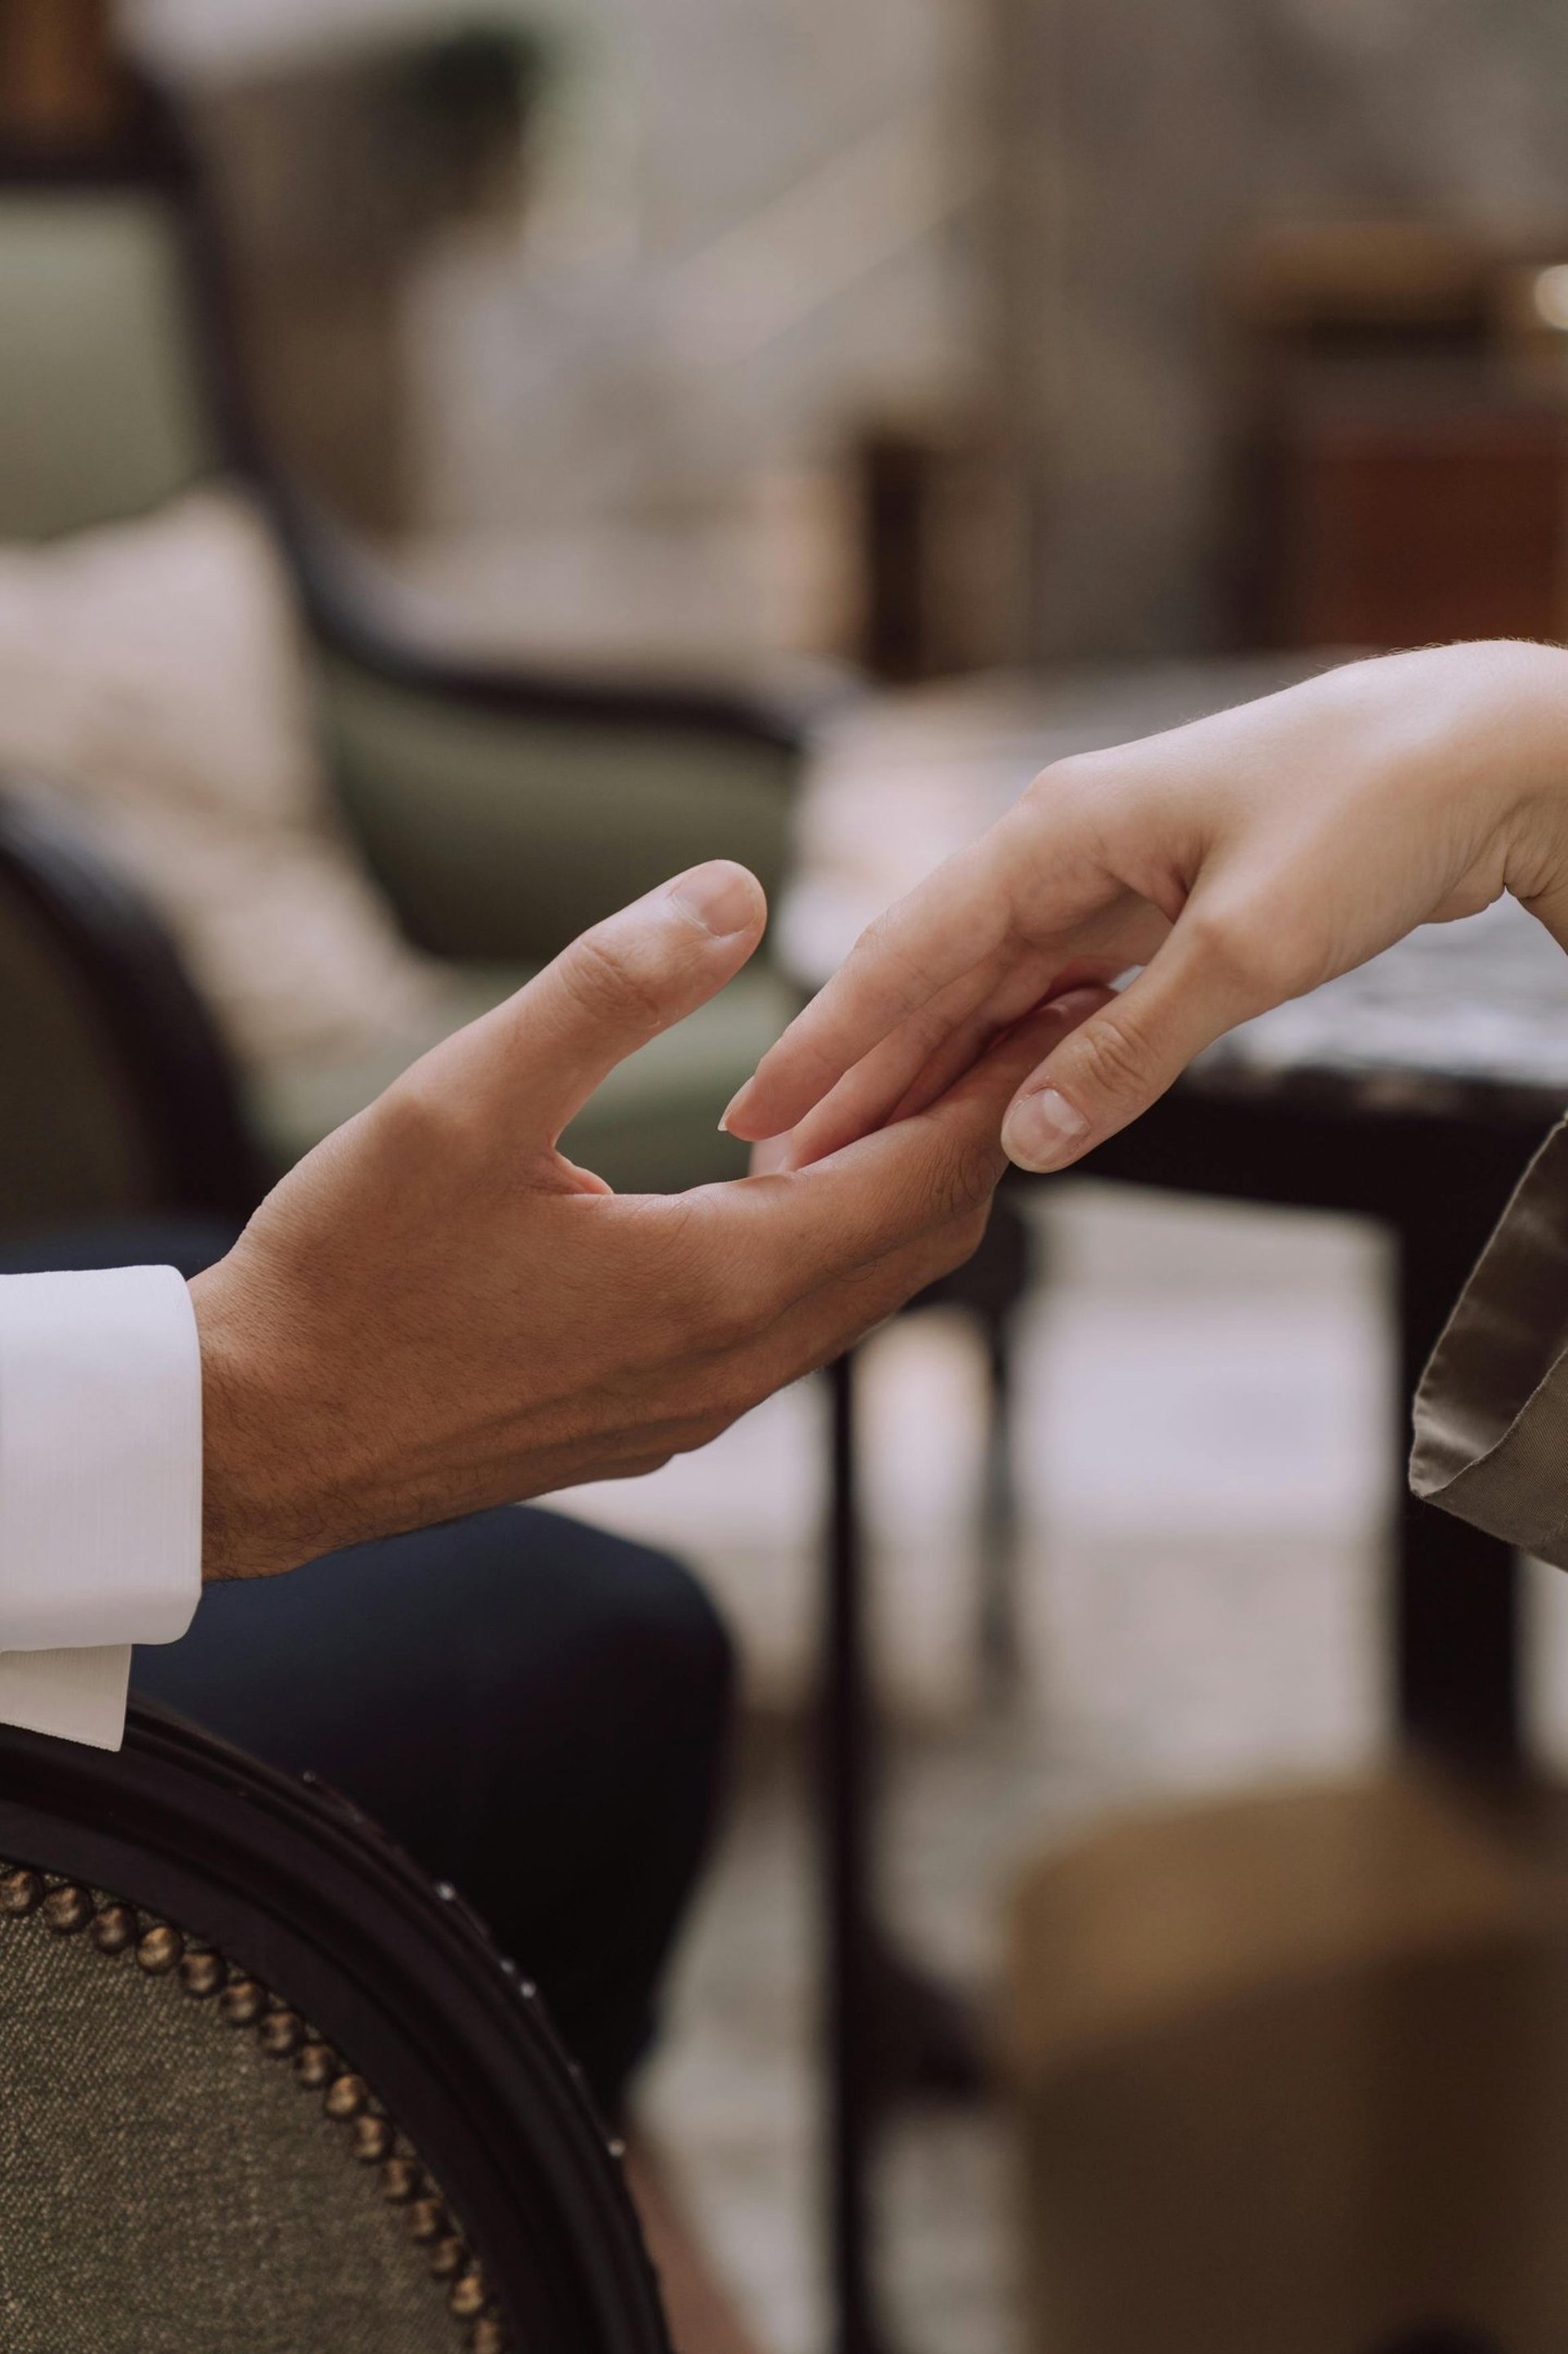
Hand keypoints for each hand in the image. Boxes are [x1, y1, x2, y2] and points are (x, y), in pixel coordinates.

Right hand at [191, 861, 1103, 1580]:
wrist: (260, 1441)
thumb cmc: (349, 1274)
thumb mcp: (464, 1100)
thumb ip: (608, 989)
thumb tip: (735, 890)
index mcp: (721, 1281)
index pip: (924, 1174)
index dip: (997, 1080)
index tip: (1053, 999)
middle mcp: (740, 1360)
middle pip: (922, 1235)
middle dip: (976, 1122)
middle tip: (1013, 1019)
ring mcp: (704, 1403)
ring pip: (863, 1285)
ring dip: (901, 1181)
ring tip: (916, 1073)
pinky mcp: (661, 1418)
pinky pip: (796, 1318)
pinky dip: (829, 1234)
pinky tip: (788, 1170)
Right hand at [724, 641, 1567, 1172]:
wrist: (1485, 749)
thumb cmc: (1376, 806)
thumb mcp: (1250, 947)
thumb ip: (1134, 1049)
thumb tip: (1032, 1138)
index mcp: (1058, 831)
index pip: (908, 955)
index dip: (828, 1045)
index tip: (756, 1115)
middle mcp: (1064, 847)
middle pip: (931, 977)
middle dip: (856, 1071)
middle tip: (783, 1163)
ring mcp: (1108, 875)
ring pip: (988, 990)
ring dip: (928, 1070)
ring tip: (859, 1150)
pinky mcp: (1155, 903)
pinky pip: (1055, 990)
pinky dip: (1013, 1049)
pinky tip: (985, 1101)